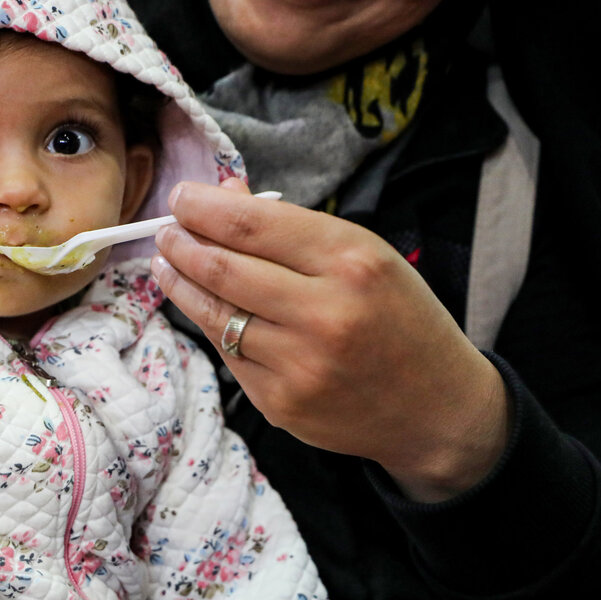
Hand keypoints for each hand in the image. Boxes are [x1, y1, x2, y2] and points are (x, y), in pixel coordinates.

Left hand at [152, 178, 509, 501]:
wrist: (435, 406)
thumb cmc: (397, 317)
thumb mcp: (364, 255)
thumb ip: (291, 227)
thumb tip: (224, 193)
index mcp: (351, 262)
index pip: (253, 224)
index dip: (204, 207)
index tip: (181, 196)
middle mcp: (324, 312)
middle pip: (222, 268)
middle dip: (182, 242)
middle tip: (165, 229)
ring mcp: (299, 364)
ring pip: (214, 314)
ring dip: (179, 283)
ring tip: (166, 261)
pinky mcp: (281, 403)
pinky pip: (228, 353)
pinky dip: (208, 323)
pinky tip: (199, 304)